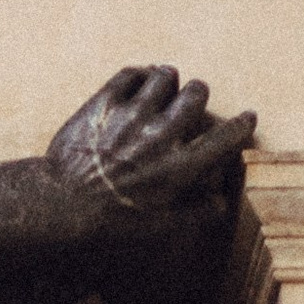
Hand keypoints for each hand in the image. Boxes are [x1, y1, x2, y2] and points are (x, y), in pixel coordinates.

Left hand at [44, 66, 254, 222]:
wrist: (56, 208)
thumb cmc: (107, 224)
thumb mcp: (156, 229)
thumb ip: (194, 214)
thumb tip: (221, 202)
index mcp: (179, 168)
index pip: (224, 138)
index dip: (241, 126)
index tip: (247, 117)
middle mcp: (160, 136)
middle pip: (197, 94)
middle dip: (198, 95)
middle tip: (191, 100)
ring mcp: (131, 116)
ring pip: (165, 76)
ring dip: (168, 80)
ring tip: (163, 86)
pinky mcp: (103, 104)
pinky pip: (130, 74)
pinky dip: (137, 75)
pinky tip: (136, 83)